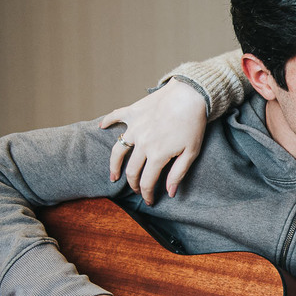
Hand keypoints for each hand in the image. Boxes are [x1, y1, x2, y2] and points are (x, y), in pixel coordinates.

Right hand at [100, 79, 207, 203]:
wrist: (190, 95)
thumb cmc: (193, 125)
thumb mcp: (191, 153)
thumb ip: (178, 174)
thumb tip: (170, 192)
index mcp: (157, 155)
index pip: (147, 181)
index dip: (147, 194)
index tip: (149, 201)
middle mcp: (142, 143)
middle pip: (131, 170)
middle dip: (132, 184)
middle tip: (135, 190)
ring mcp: (135, 127)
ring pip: (118, 150)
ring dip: (114, 165)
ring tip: (113, 175)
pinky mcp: (133, 112)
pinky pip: (115, 116)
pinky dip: (107, 121)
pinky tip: (101, 127)